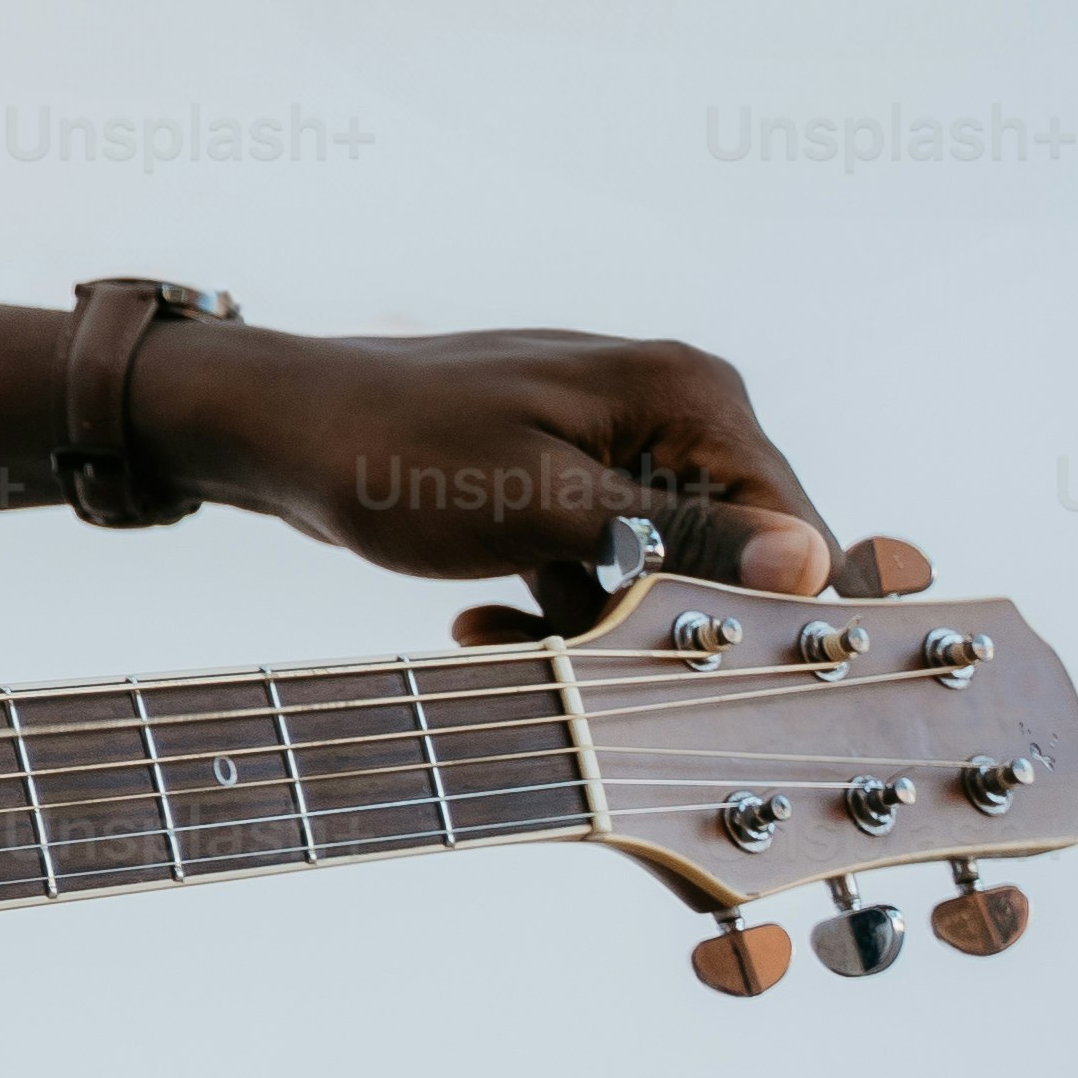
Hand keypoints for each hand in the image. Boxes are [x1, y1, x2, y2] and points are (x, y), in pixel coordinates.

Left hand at [129, 317, 833, 611]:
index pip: (791, 525)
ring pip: (662, 580)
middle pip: (729, 560)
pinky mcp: (570, 493)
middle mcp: (669, 413)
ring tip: (496, 635)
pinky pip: (603, 572)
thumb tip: (806, 564)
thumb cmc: (393, 451)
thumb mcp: (541, 506)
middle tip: (573, 662)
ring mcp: (618, 453)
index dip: (766, 613)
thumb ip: (678, 537)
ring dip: (592, 630)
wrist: (271, 432)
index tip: (712, 682)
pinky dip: (553, 612)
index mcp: (686, 396)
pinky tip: (477, 627)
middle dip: (660, 625)